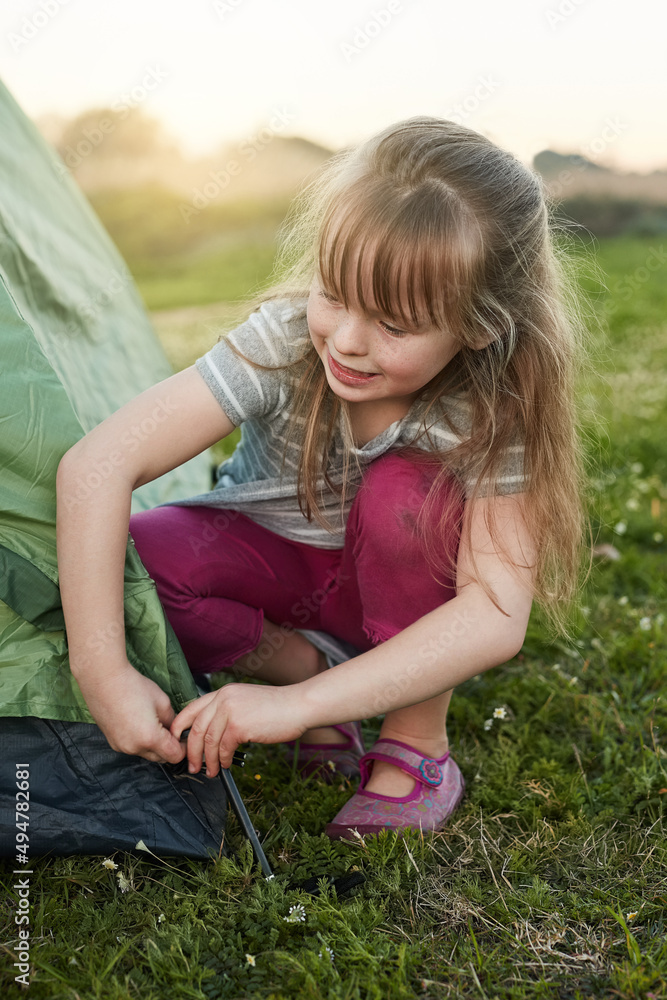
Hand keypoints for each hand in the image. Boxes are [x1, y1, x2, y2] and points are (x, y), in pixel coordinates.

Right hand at [74, 661, 185, 764]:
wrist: (103, 679)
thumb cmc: (133, 686)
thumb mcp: (162, 701)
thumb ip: (172, 721)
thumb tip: (175, 730)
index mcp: (150, 738)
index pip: (174, 756)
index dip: (183, 747)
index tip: (185, 736)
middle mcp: (134, 748)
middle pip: (160, 758)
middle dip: (169, 747)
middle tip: (172, 728)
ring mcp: (121, 747)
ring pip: (146, 753)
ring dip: (154, 745)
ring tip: (154, 722)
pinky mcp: (112, 742)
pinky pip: (133, 748)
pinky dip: (140, 741)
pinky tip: (139, 722)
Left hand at [171, 682, 307, 776]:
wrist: (298, 706)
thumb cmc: (276, 708)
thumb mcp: (245, 701)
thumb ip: (227, 711)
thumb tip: (210, 735)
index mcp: (223, 692)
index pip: (191, 709)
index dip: (179, 728)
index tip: (177, 744)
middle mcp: (223, 698)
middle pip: (196, 728)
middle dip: (191, 751)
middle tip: (191, 765)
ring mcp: (231, 711)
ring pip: (208, 741)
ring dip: (207, 760)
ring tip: (210, 771)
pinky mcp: (240, 726)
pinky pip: (223, 748)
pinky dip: (222, 760)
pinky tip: (226, 765)